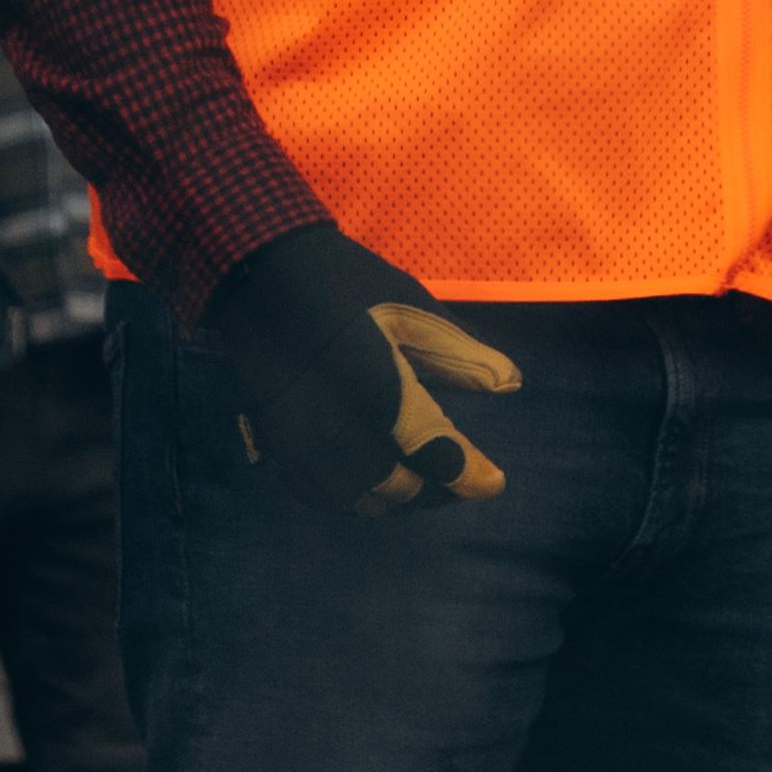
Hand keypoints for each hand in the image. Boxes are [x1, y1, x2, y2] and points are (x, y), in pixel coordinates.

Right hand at [202, 225, 520, 507]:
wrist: (259, 273)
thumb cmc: (344, 282)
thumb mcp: (411, 308)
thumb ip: (461, 355)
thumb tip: (513, 385)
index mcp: (375, 385)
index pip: (432, 450)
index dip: (468, 475)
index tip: (494, 484)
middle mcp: (334, 423)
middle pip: (397, 486)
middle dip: (436, 490)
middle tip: (463, 480)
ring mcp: (299, 438)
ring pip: (357, 498)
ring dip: (397, 498)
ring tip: (425, 483)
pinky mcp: (274, 440)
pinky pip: (318, 492)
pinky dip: (353, 496)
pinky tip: (374, 481)